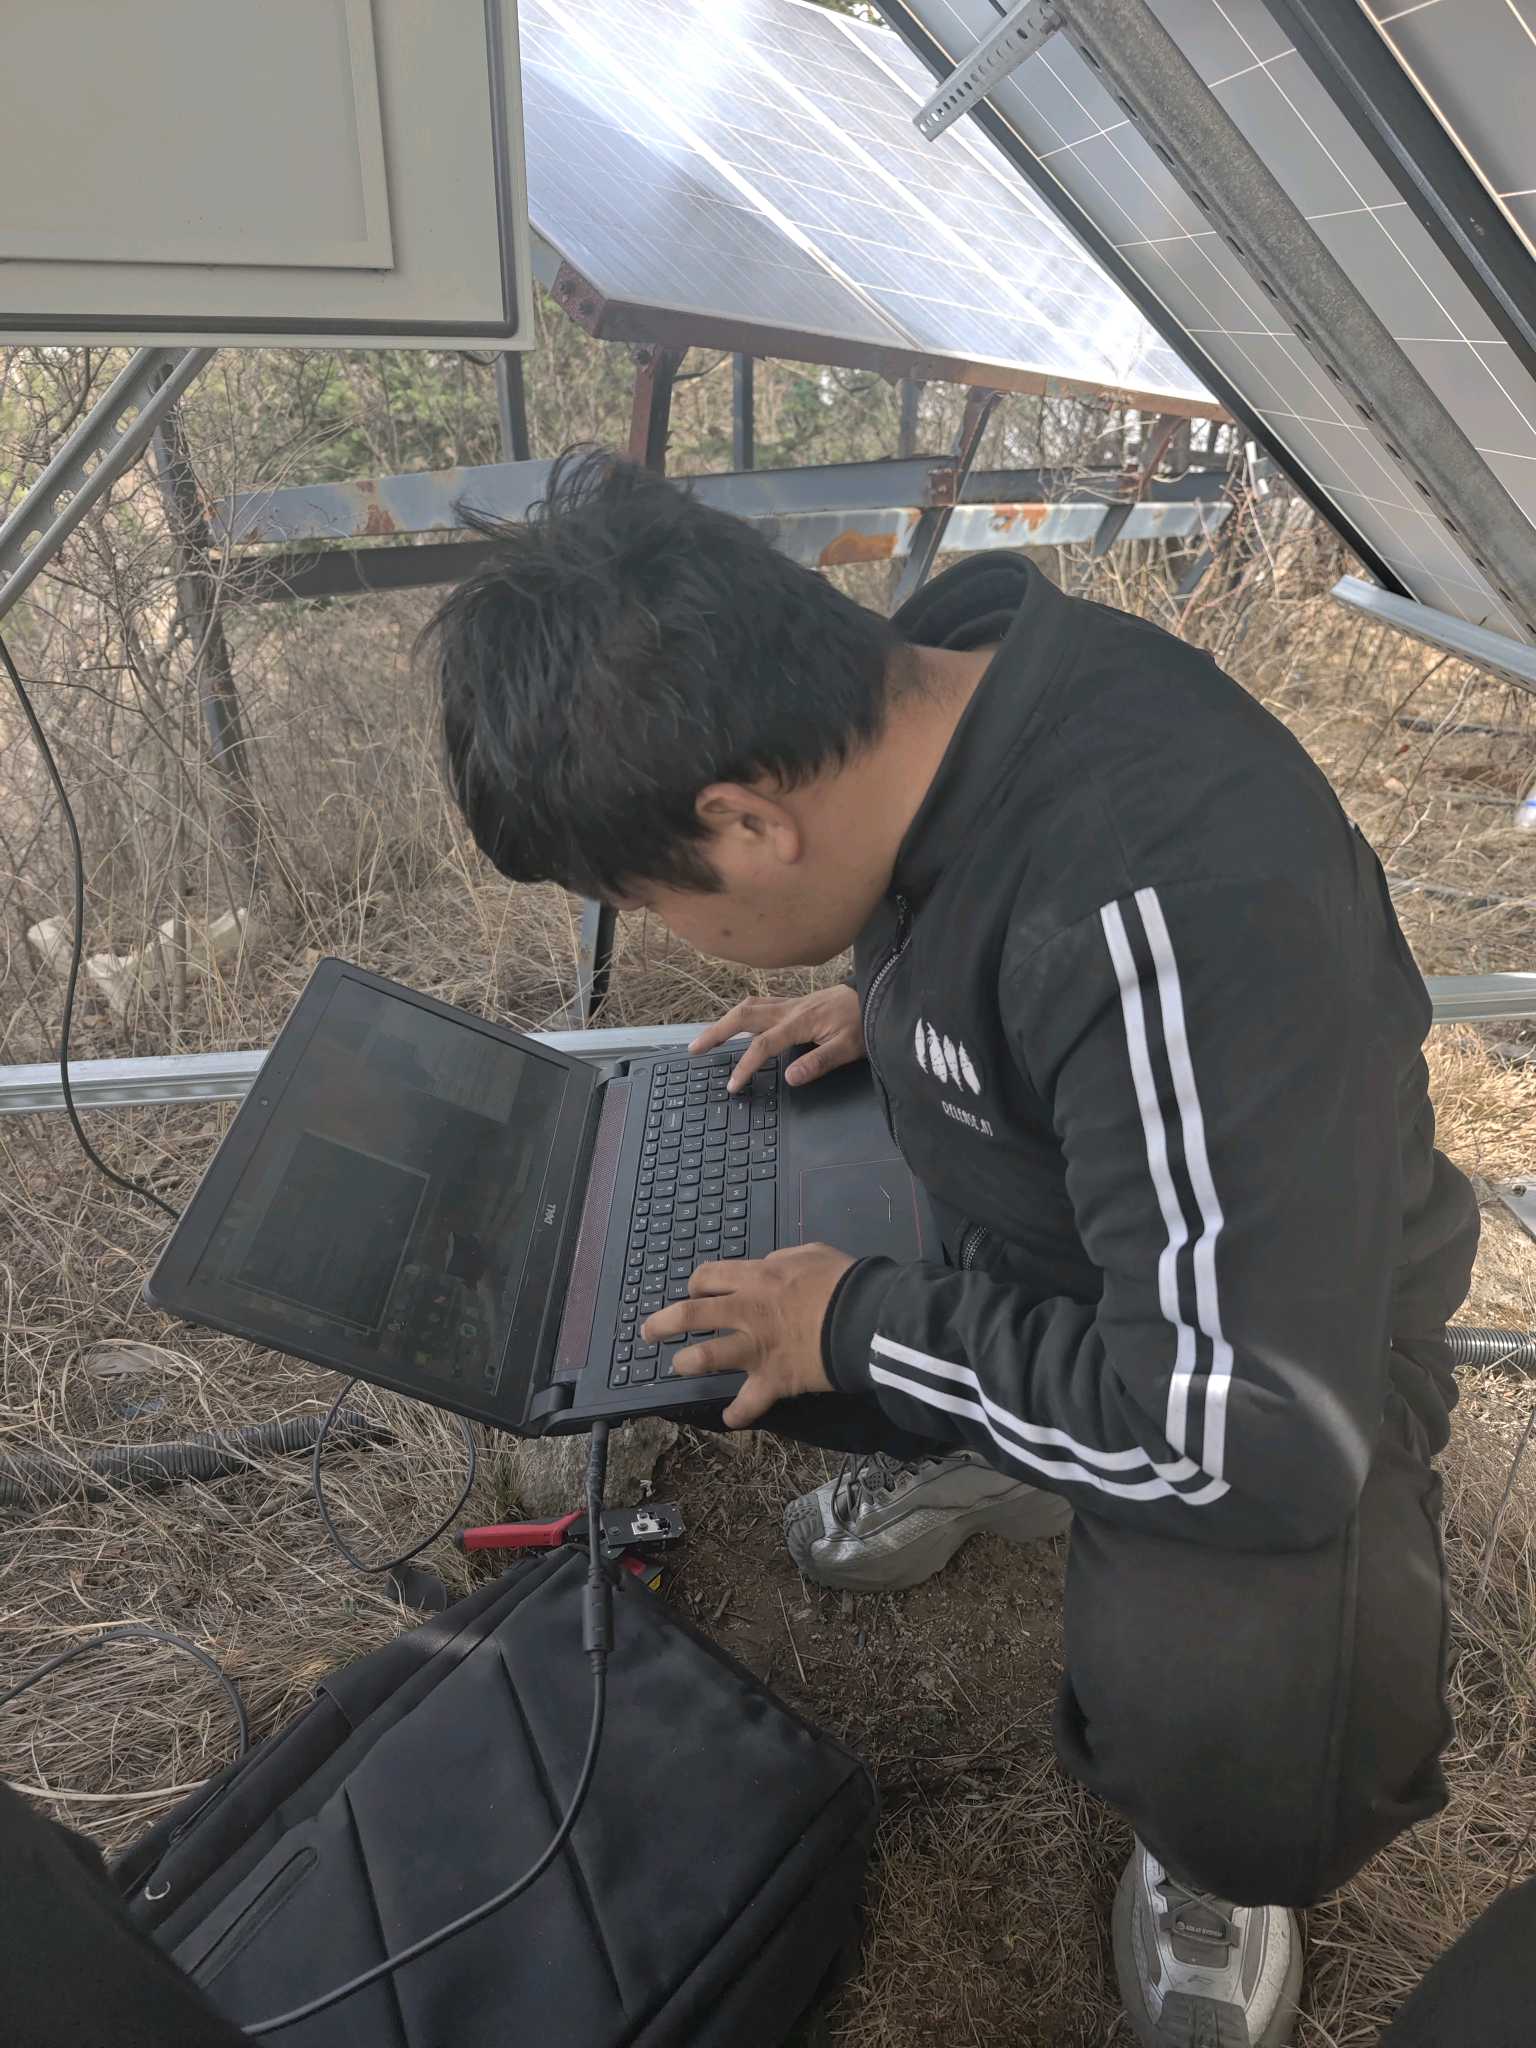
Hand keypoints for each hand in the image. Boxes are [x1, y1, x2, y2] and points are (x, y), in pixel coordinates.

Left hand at [641, 1243, 854, 1427]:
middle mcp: (746, 1311)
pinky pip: (749, 1403)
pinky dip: (738, 1414)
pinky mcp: (773, 1379)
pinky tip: (729, 1418)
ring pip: (705, 1357)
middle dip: (662, 1323)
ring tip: (679, 1366)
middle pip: (690, 1314)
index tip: (694, 1290)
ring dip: (687, 1363)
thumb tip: (769, 1266)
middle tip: (649, 1331)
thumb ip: (782, 1260)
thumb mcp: (810, 1254)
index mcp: (756, 1278)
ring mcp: (756, 1348)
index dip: (696, 1283)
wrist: (865, 1318)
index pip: (708, 1277)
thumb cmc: (842, 1281)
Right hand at [691, 984, 862, 1094]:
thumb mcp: (848, 1048)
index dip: (744, 1066)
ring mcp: (791, 1003)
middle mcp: (789, 1009)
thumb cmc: (863, 1023)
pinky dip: (742, 1013)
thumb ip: (818, 1063)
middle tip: (694, 1049)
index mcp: (799, 1022)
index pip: (763, 1046)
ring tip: (708, 1036)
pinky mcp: (795, 1003)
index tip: (732, 1085)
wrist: (877, 995)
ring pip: (749, 1007)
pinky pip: (760, 1004)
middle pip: (742, 1017)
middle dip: (716, 1032)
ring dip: (725, 1020)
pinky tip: (739, 1021)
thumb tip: (790, 1077)